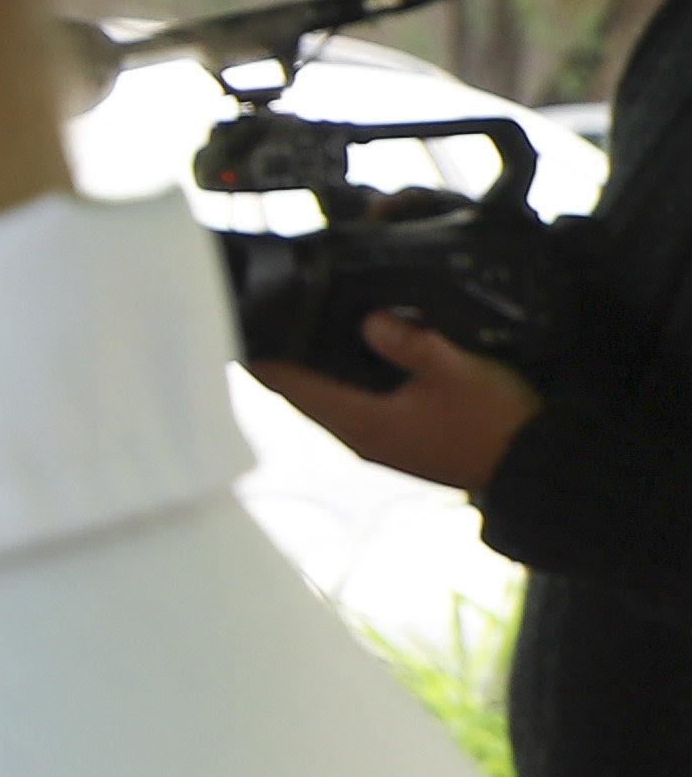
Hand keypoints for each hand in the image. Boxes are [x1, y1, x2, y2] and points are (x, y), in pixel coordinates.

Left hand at [253, 310, 541, 497]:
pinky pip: (348, 400)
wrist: (534, 467)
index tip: (241, 319)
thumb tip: (368, 318)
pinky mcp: (396, 437)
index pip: (285, 385)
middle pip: (296, 389)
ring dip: (307, 365)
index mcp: (358, 422)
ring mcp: (375, 439)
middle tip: (265, 309)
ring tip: (297, 320)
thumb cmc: (495, 420)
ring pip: (321, 396)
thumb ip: (408, 341)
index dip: (259, 354)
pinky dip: (336, 375)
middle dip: (279, 353)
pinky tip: (345, 349)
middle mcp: (356, 435)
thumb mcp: (454, 369)